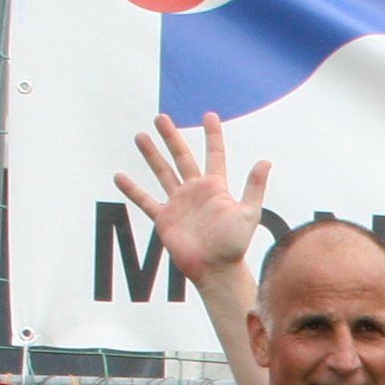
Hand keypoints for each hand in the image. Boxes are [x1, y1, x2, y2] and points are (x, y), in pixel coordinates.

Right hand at [115, 114, 269, 281]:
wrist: (215, 269)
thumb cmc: (234, 244)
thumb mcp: (248, 213)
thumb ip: (254, 187)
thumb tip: (266, 161)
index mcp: (216, 188)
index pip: (214, 155)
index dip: (213, 135)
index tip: (209, 115)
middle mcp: (195, 191)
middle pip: (182, 157)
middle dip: (172, 137)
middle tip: (161, 117)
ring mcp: (178, 203)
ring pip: (162, 172)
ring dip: (151, 155)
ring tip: (140, 136)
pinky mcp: (164, 218)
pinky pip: (145, 201)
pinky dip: (132, 190)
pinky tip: (119, 177)